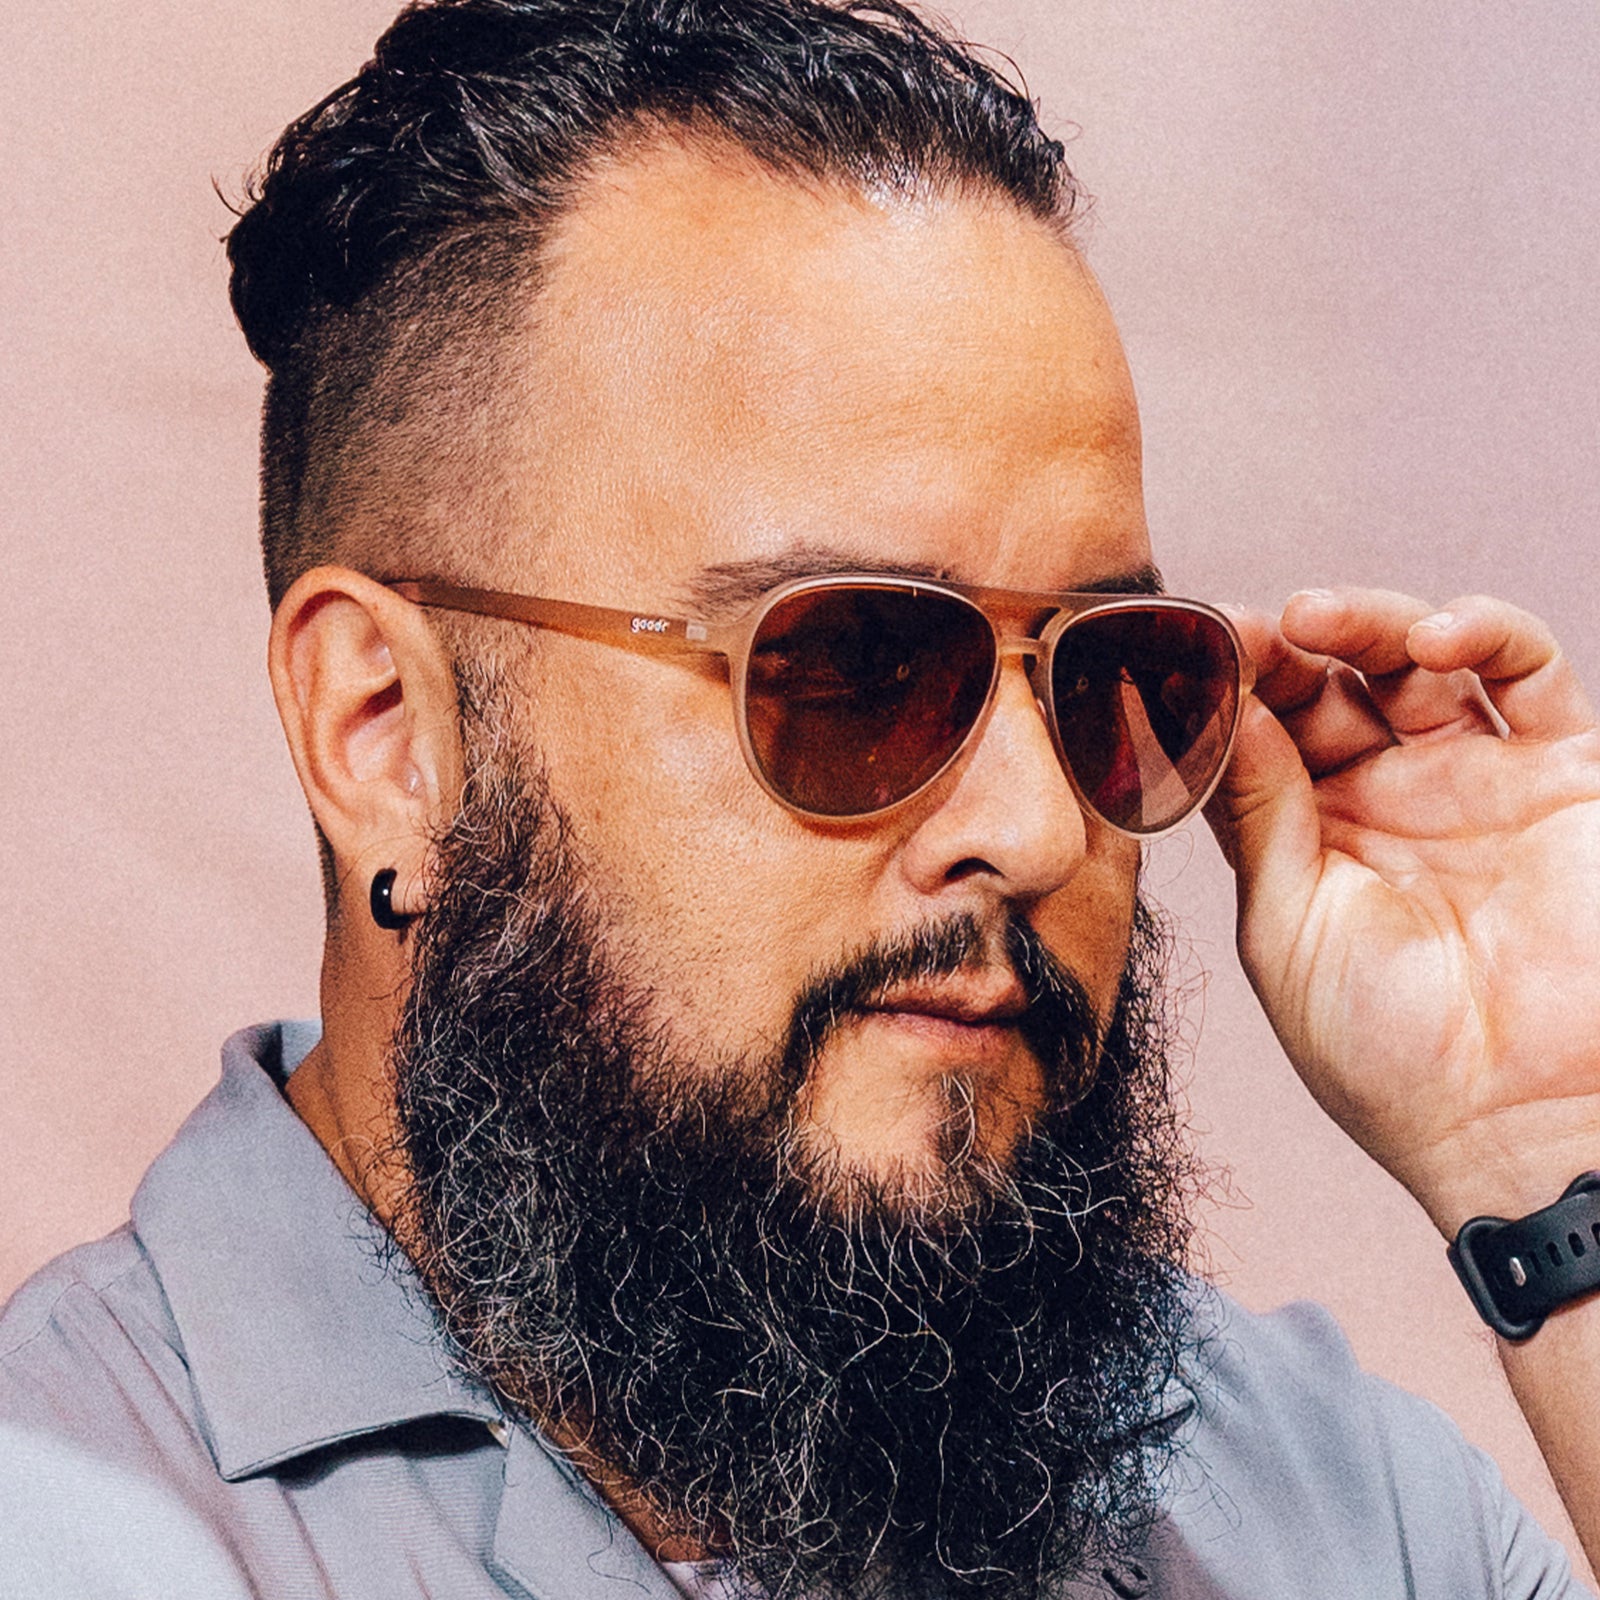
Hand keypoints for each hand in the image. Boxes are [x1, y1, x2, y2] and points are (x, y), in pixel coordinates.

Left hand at [1207, 588, 1599, 1234]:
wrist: (1523, 1124)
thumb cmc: (1391, 1054)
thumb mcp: (1288, 924)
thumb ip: (1256, 812)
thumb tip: (1215, 708)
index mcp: (1311, 838)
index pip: (1256, 736)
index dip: (1221, 690)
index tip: (1179, 654)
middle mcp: (1390, 799)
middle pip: (1326, 686)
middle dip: (1279, 648)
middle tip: (1239, 629)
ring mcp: (1476, 778)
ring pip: (1413, 662)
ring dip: (1360, 623)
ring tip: (1310, 618)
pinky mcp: (1566, 769)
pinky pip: (1529, 672)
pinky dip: (1483, 631)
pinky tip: (1430, 640)